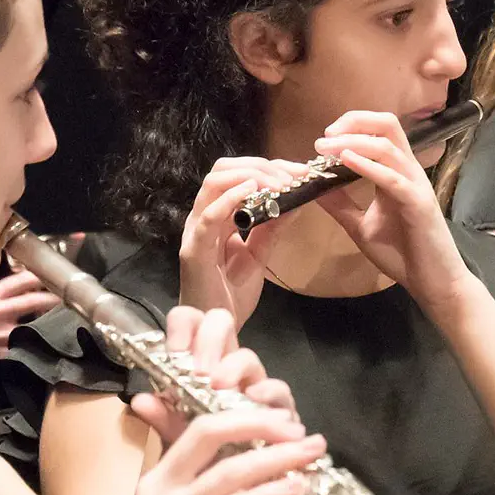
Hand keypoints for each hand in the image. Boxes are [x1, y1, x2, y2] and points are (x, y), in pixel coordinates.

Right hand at [0, 267, 67, 378]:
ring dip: (49, 325)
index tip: (57, 278)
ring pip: (33, 328)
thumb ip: (3, 292)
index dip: (42, 278)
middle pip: (32, 302)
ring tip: (63, 322)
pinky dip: (36, 347)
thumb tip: (30, 283)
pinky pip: (24, 350)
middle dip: (52, 299)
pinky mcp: (1, 354)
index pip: (21, 280)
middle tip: (67, 299)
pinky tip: (47, 346)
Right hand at [92, 307, 324, 494]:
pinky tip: (293, 490)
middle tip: (299, 428)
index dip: (243, 417)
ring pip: (227, 472)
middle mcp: (156, 491)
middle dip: (259, 423)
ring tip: (310, 454)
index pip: (199, 428)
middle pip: (208, 432)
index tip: (282, 421)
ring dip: (277, 459)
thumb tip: (256, 480)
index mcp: (157, 481)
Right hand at [178, 158, 307, 326]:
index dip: (269, 167)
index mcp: (218, 215)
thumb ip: (272, 228)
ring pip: (213, 183)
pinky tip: (251, 190)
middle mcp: (203, 217)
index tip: (300, 172)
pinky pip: (207, 217)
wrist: (215, 329)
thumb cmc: (231, 295)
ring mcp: (196, 231)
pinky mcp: (194, 250)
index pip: (237, 175)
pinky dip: (228, 199)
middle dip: (260, 166)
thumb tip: (295, 201)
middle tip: (293, 175)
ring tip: (279, 182)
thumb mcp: (259, 255)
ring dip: (249, 175)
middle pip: (223, 171)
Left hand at [310, 111, 474, 311]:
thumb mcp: (360, 226)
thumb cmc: (401, 253)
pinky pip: (392, 178)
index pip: (379, 132)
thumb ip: (340, 204)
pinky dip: (367, 166)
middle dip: (354, 122)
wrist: (431, 282)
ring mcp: (415, 185)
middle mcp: (407, 172)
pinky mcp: (418, 203)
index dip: (352, 126)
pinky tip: (345, 162)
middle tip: (324, 136)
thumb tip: (313, 187)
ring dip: (352, 142)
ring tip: (326, 148)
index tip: (324, 139)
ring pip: (387, 147)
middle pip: (388, 125)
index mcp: (395, 173)